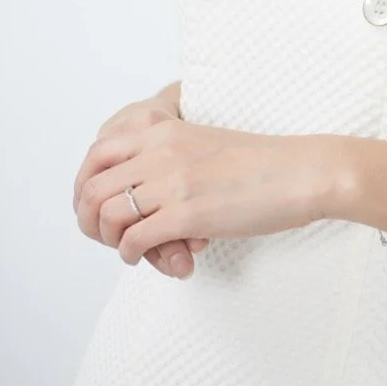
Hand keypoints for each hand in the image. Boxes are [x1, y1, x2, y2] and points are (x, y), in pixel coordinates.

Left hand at [73, 119, 332, 270]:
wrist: (300, 173)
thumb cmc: (259, 163)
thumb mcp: (203, 144)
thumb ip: (167, 157)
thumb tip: (135, 191)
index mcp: (165, 129)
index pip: (98, 152)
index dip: (86, 184)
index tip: (95, 204)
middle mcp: (162, 151)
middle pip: (92, 186)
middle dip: (89, 217)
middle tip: (106, 234)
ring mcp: (173, 182)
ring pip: (107, 214)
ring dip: (109, 238)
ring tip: (128, 245)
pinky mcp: (186, 215)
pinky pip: (133, 240)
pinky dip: (131, 254)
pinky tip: (145, 256)